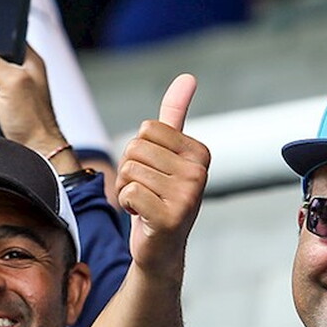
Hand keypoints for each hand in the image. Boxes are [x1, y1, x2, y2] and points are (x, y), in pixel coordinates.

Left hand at [115, 74, 208, 278]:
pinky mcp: (171, 218)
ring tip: (143, 204)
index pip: (147, 129)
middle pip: (136, 148)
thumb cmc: (161, 199)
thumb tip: (188, 77)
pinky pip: (129, 192)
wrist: (161, 250)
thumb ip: (175, 115)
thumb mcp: (168, 155)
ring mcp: (187, 196)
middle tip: (145, 192)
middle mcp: (199, 173)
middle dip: (129, 170)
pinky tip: (141, 217)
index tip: (153, 174)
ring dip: (126, 189)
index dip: (139, 151)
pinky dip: (126, 204)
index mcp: (200, 154)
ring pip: (130, 170)